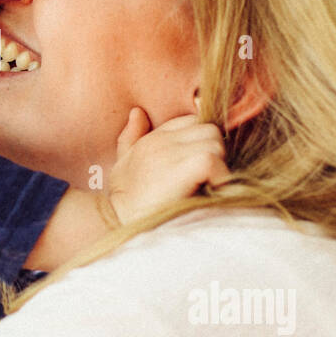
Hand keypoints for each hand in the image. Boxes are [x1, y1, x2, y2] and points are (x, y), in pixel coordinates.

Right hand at [106, 109, 230, 224]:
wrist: (117, 224)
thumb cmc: (124, 201)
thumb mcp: (121, 164)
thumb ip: (130, 137)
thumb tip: (137, 112)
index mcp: (152, 138)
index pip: (191, 121)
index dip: (200, 142)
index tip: (198, 167)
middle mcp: (162, 140)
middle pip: (209, 129)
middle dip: (215, 152)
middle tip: (206, 179)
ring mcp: (172, 151)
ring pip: (215, 143)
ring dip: (218, 166)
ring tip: (206, 186)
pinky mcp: (187, 166)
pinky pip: (213, 160)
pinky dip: (219, 177)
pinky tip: (209, 193)